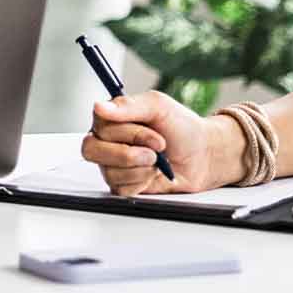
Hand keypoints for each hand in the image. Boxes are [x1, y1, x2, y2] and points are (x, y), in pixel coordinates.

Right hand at [82, 93, 240, 194]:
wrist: (201, 156)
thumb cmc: (181, 128)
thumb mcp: (159, 106)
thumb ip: (129, 105)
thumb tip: (100, 107)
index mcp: (112, 118)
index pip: (98, 123)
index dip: (125, 131)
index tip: (150, 129)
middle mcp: (107, 141)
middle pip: (92, 150)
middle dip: (129, 153)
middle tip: (155, 150)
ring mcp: (111, 164)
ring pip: (108, 170)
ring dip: (140, 167)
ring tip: (157, 161)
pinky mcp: (121, 184)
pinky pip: (119, 187)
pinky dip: (142, 181)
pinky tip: (152, 174)